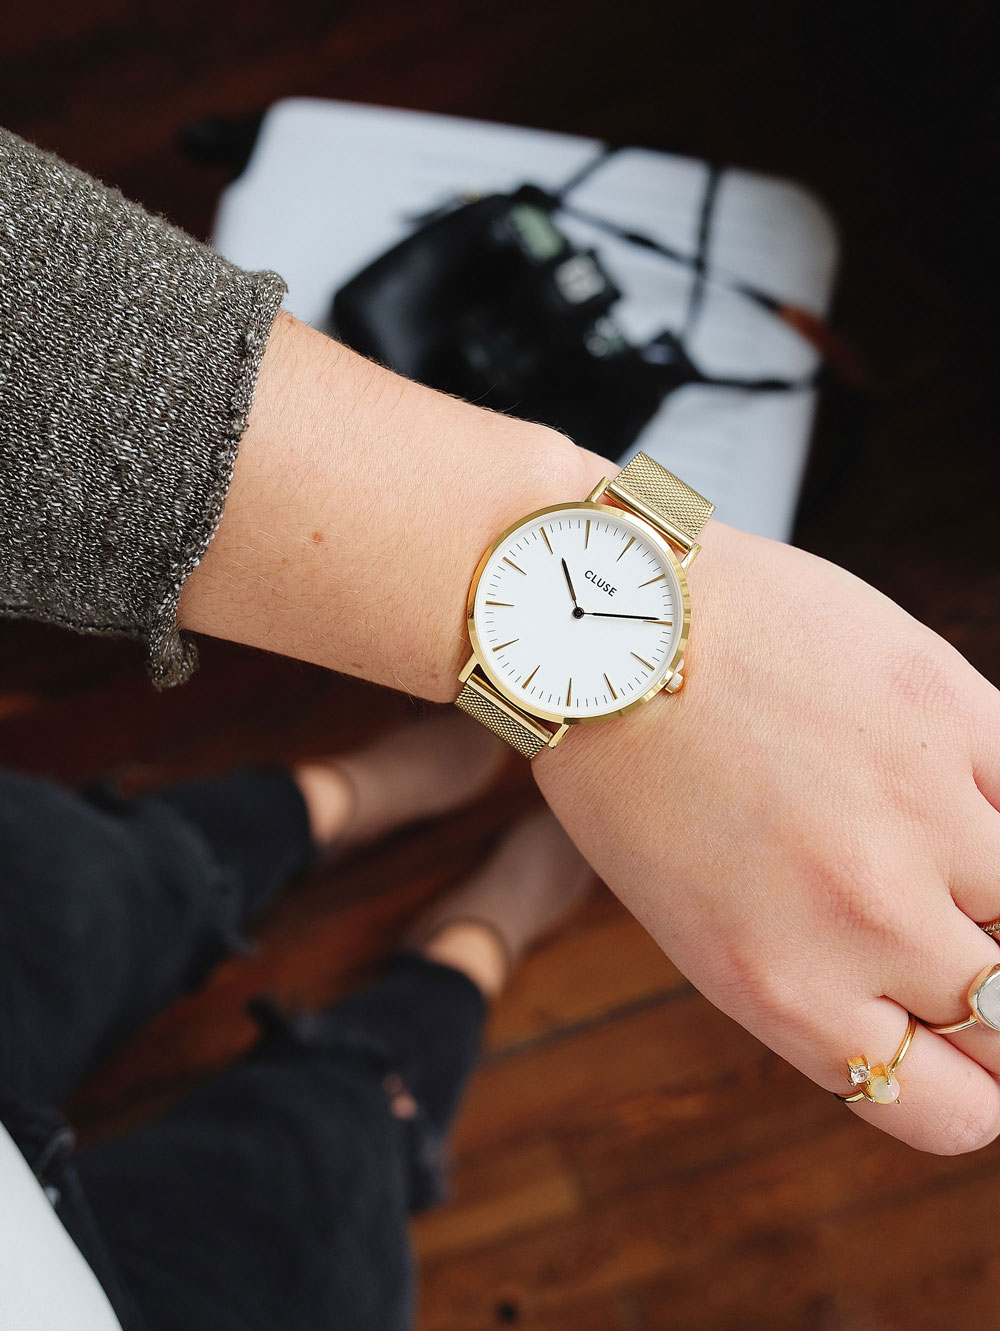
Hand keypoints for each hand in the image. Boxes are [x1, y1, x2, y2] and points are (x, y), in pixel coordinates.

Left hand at [536, 520, 999, 1154]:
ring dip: (996, 899)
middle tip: (954, 947)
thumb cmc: (634, 777)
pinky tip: (960, 794)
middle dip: (992, 1006)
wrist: (611, 631)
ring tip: (939, 855)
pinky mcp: (954, 711)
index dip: (970, 1087)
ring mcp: (924, 816)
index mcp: (787, 993)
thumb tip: (919, 1004)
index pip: (952, 1112)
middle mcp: (867, 923)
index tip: (954, 1042)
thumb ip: (816, 979)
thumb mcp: (700, 923)